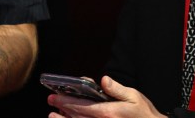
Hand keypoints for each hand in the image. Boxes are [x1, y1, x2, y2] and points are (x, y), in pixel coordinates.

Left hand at [46, 76, 166, 117]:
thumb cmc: (144, 113)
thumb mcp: (134, 96)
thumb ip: (116, 89)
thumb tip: (104, 80)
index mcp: (109, 112)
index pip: (82, 106)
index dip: (66, 102)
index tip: (54, 98)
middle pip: (78, 117)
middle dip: (62, 110)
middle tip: (50, 104)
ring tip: (53, 116)